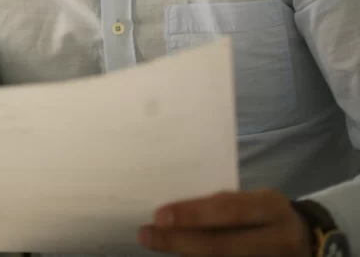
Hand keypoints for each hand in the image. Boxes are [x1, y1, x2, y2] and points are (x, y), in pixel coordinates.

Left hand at [138, 190, 311, 256]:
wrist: (304, 240)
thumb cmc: (265, 213)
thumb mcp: (254, 200)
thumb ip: (223, 203)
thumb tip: (175, 208)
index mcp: (271, 207)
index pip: (230, 210)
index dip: (194, 214)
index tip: (159, 215)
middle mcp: (276, 239)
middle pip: (222, 246)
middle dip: (179, 241)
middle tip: (146, 235)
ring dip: (185, 255)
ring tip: (155, 244)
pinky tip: (180, 256)